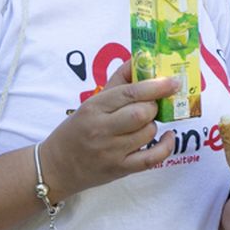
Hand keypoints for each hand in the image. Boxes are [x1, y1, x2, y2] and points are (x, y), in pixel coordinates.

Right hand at [37, 62, 178, 201]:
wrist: (56, 167)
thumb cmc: (78, 129)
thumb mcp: (92, 102)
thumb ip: (119, 81)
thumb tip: (142, 59)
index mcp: (94, 107)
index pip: (130, 93)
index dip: (156, 86)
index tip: (173, 81)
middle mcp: (101, 129)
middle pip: (142, 114)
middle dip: (153, 107)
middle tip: (149, 107)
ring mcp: (111, 152)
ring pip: (148, 133)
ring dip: (152, 125)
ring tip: (143, 124)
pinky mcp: (119, 169)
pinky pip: (152, 158)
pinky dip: (166, 146)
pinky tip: (168, 137)